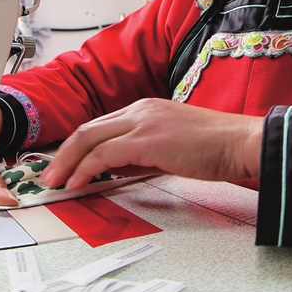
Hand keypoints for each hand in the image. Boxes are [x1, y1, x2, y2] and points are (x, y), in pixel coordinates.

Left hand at [40, 98, 261, 189]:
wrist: (241, 144)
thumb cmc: (216, 149)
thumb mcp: (171, 148)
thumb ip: (142, 154)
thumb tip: (114, 170)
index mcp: (146, 109)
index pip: (100, 126)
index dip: (77, 147)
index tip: (65, 165)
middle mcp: (140, 110)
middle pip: (87, 129)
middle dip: (63, 154)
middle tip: (50, 175)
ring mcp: (143, 122)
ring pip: (90, 139)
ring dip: (68, 162)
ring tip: (56, 182)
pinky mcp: (147, 140)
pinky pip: (104, 154)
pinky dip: (87, 168)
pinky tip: (79, 183)